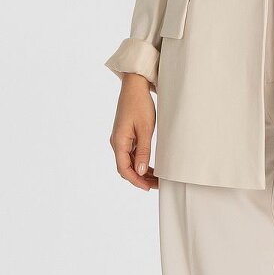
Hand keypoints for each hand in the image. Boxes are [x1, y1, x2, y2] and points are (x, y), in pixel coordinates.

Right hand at [111, 72, 158, 189]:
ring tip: (156, 178)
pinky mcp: (125, 136)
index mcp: (119, 142)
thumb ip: (143, 151)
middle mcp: (117, 142)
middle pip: (126, 168)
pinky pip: (131, 154)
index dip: (136, 181)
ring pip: (129, 162)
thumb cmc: (140, 105)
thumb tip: (141, 171)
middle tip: (157, 185)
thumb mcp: (145, 129)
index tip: (149, 187)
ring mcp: (120, 139)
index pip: (124, 169)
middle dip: (140, 178)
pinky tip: (151, 166)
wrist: (134, 87)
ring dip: (141, 171)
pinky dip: (140, 162)